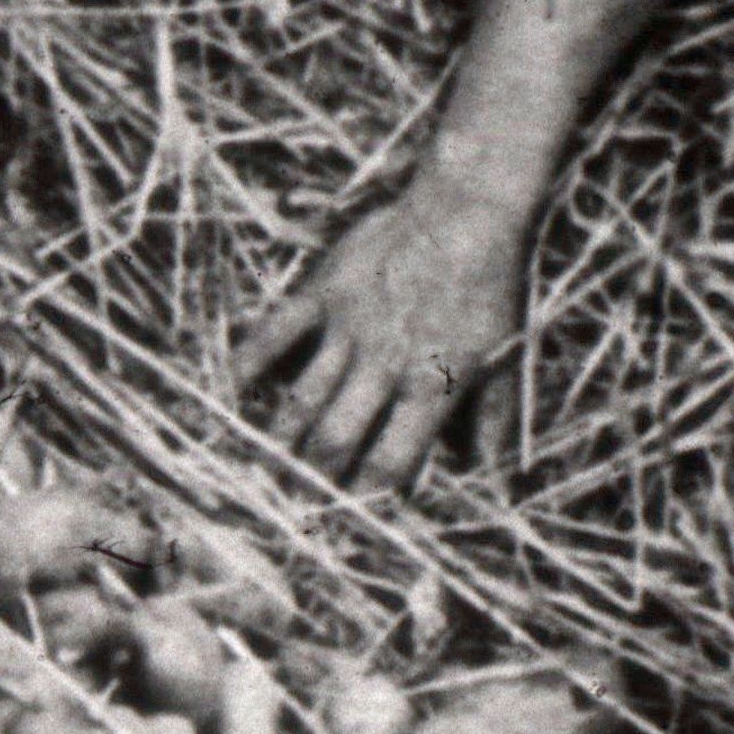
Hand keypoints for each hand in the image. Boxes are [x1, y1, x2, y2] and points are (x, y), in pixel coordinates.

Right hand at [237, 184, 529, 486]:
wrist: (466, 209)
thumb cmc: (489, 287)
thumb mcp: (504, 356)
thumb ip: (493, 421)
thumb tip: (495, 482)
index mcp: (432, 383)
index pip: (391, 460)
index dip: (367, 499)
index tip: (350, 524)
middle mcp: (384, 363)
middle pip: (336, 438)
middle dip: (312, 479)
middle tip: (293, 505)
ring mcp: (349, 328)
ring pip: (304, 398)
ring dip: (280, 440)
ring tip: (262, 470)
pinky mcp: (325, 293)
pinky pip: (278, 332)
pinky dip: (249, 362)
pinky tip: (229, 392)